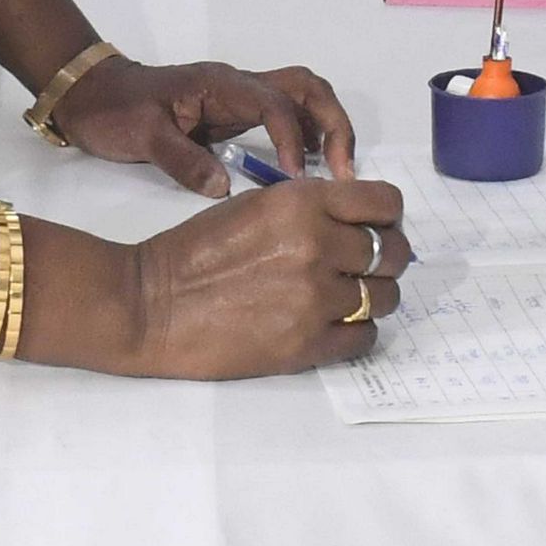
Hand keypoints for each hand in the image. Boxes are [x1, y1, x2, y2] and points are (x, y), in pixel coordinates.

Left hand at [52, 57, 357, 197]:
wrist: (92, 95)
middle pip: (307, 88)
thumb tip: (225, 189)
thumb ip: (182, 160)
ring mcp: (240, 97)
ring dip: (327, 129)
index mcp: (220, 85)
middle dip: (334, 124)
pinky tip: (307, 174)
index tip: (298, 178)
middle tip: (343, 172)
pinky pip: (288, 116)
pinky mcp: (236, 114)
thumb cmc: (115, 111)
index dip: (293, 138)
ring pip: (304, 98)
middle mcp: (239, 85)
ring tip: (336, 176)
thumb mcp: (142, 136)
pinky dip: (308, 138)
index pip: (276, 104)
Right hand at [128, 178, 413, 378]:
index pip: (386, 203)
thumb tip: (360, 225)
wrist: (152, 305)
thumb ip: (311, 208)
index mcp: (303, 202)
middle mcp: (317, 245)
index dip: (389, 216)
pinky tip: (335, 325)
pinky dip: (357, 332)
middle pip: (393, 252)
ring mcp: (314, 297)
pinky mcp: (306, 343)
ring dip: (374, 297)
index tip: (379, 227)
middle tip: (367, 267)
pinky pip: (365, 337)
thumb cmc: (197, 250)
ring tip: (347, 298)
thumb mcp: (257, 204)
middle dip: (387, 258)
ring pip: (385, 297)